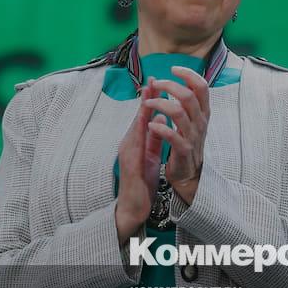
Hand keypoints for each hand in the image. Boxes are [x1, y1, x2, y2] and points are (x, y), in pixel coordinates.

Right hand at [115, 79, 163, 242]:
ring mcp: (128, 153)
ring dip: (141, 111)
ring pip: (135, 128)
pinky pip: (136, 146)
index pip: (144, 117)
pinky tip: (145, 122)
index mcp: (136, 141)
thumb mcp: (151, 155)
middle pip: (138, 118)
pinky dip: (140, 133)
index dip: (150, 100)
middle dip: (146, 99)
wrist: (133, 207)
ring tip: (148, 95)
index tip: (158, 82)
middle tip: (152, 80)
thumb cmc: (142, 181)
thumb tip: (160, 118)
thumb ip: (154, 138)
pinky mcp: (129, 164)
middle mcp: (129, 143)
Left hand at [143, 66, 210, 204]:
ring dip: (159, 104)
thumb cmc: (187, 143)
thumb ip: (188, 102)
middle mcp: (200, 122)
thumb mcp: (192, 120)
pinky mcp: (183, 150)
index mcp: (203, 112)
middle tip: (155, 84)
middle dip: (169, 86)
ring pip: (178, 112)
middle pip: (188, 95)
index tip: (173, 68)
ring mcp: (193, 136)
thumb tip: (179, 80)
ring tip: (148, 104)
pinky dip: (160, 127)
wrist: (189, 173)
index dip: (188, 74)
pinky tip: (150, 125)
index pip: (201, 86)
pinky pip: (172, 135)